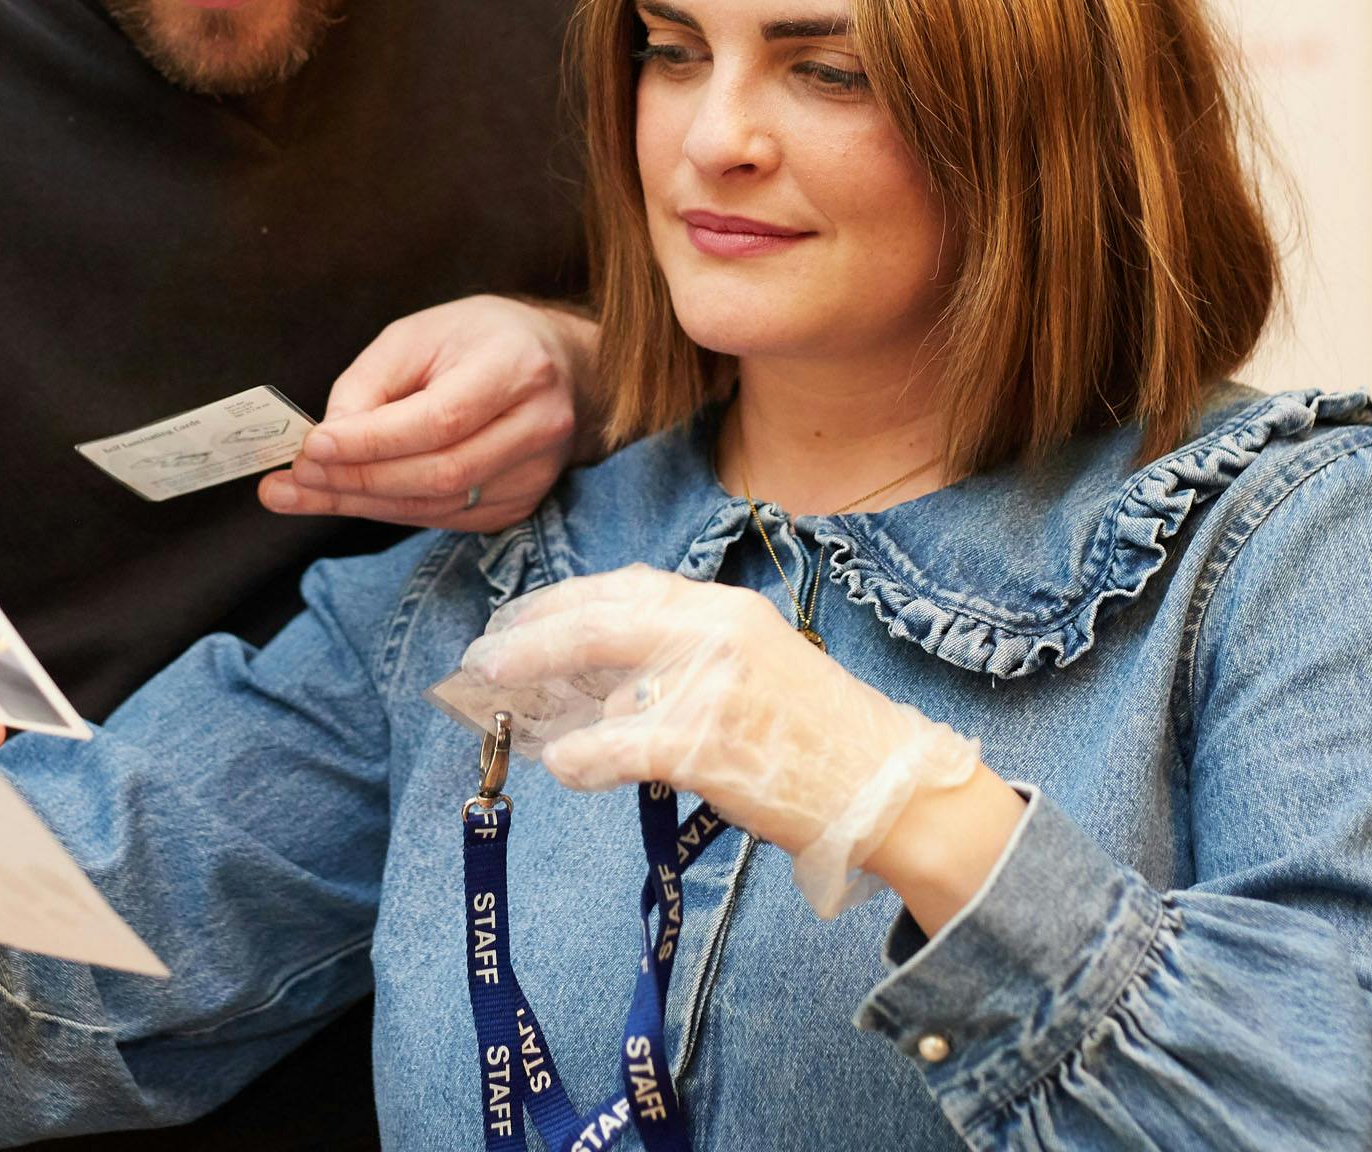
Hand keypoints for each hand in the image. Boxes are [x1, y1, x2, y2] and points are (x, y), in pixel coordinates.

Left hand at [259, 296, 594, 530]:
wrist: (555, 364)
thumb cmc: (476, 340)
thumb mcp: (416, 336)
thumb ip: (368, 384)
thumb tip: (327, 443)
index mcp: (517, 366)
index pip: (441, 419)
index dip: (373, 441)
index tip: (312, 446)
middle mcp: (539, 424)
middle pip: (440, 472)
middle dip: (358, 479)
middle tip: (293, 477)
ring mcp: (537, 472)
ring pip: (439, 504)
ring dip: (362, 503)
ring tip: (299, 492)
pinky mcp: (522, 502)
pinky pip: (445, 518)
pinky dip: (390, 511)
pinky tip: (347, 498)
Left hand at [458, 565, 1012, 918]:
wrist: (886, 786)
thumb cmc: (818, 736)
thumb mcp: (757, 666)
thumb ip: (685, 659)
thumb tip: (600, 686)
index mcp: (725, 608)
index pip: (626, 586)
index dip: (562, 601)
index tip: (518, 618)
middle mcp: (716, 630)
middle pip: (599, 617)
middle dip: (531, 633)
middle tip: (485, 656)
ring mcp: (711, 684)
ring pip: (602, 676)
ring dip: (544, 692)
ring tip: (510, 712)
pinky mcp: (709, 743)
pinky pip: (621, 745)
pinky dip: (582, 756)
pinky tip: (564, 765)